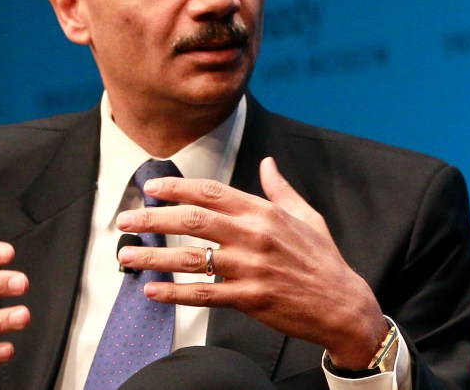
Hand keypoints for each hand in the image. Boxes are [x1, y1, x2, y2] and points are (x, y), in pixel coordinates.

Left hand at [115, 156, 385, 368]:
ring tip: (125, 255)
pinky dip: (175, 293)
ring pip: (191, 258)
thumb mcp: (307, 216)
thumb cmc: (323, 259)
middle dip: (153, 218)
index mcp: (264, 212)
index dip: (177, 188)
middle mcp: (254, 235)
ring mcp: (251, 268)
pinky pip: (204, 294)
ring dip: (153, 256)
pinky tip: (152, 290)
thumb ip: (280, 190)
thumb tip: (268, 163)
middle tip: (125, 220)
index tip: (151, 187)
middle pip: (192, 221)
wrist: (344, 305)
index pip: (210, 192)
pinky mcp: (250, 298)